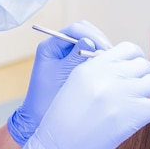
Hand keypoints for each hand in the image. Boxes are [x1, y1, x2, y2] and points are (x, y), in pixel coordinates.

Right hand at [0, 42, 149, 148]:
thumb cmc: (65, 121)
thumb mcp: (75, 84)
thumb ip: (100, 70)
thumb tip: (128, 65)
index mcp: (91, 68)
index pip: (126, 49)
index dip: (132, 58)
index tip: (131, 69)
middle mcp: (106, 78)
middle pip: (140, 64)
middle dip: (140, 73)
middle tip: (134, 87)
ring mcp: (121, 96)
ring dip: (147, 89)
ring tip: (136, 101)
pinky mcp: (133, 116)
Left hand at [8, 21, 111, 145]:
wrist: (39, 119)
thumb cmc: (46, 100)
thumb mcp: (62, 76)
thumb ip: (75, 57)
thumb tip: (90, 40)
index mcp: (50, 47)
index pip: (75, 30)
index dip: (92, 36)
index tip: (103, 49)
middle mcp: (58, 48)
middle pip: (84, 32)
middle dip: (99, 40)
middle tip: (110, 54)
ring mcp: (67, 56)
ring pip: (89, 42)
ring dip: (100, 49)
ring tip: (110, 62)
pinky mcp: (74, 66)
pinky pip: (89, 55)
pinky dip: (98, 59)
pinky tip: (106, 69)